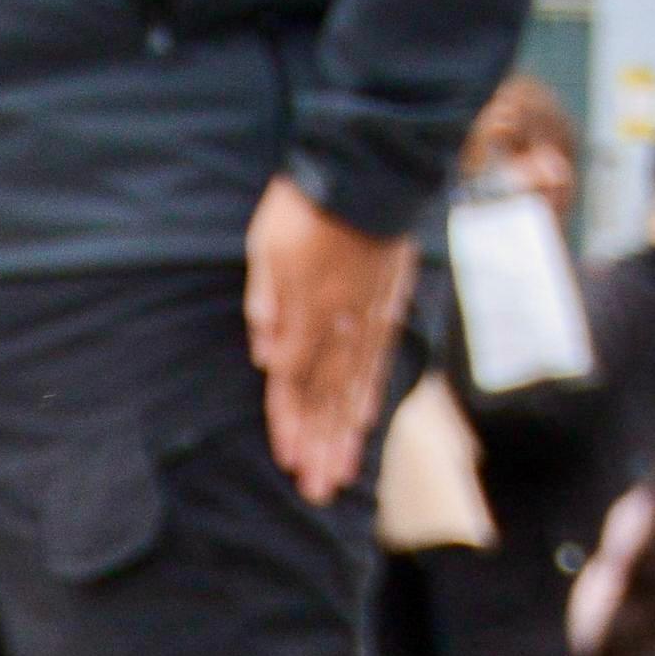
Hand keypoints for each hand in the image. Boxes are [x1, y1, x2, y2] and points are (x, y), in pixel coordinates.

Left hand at [244, 179, 417, 504]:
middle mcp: (338, 323)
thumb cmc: (305, 203)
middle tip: (318, 491)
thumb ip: (266, 301)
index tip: (288, 460)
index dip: (289, 422)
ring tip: (342, 472)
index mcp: (304, 310)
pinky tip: (368, 422)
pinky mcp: (388, 303)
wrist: (368, 165)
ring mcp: (367, 316)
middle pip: (326, 395)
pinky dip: (372, 391)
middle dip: (320, 444)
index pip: (292, 380)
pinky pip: (380, 356)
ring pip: (354, 385)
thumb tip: (266, 357)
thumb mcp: (266, 245)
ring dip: (346, 432)